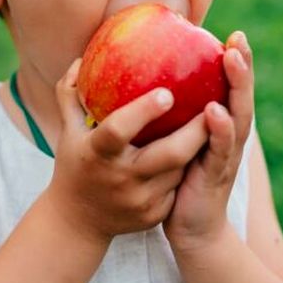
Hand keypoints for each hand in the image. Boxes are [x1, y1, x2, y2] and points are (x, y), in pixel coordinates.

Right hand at [42, 59, 211, 245]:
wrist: (76, 222)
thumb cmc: (74, 165)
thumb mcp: (67, 132)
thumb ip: (70, 94)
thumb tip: (81, 59)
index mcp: (97, 154)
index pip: (118, 130)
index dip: (143, 111)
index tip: (168, 92)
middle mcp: (120, 179)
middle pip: (169, 154)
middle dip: (196, 130)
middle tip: (214, 103)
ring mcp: (140, 201)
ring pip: (180, 169)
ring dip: (196, 147)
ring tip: (213, 121)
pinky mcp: (154, 215)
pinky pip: (178, 185)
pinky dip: (187, 167)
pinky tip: (200, 150)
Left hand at [164, 30, 254, 251]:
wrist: (191, 231)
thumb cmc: (178, 182)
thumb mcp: (178, 143)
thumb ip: (174, 116)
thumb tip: (148, 82)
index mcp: (221, 128)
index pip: (231, 89)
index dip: (235, 62)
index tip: (233, 32)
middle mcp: (230, 138)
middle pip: (241, 96)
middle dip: (242, 67)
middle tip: (238, 39)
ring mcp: (226, 157)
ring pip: (237, 118)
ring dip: (236, 88)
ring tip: (231, 60)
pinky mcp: (216, 177)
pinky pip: (218, 150)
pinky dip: (219, 130)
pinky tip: (214, 112)